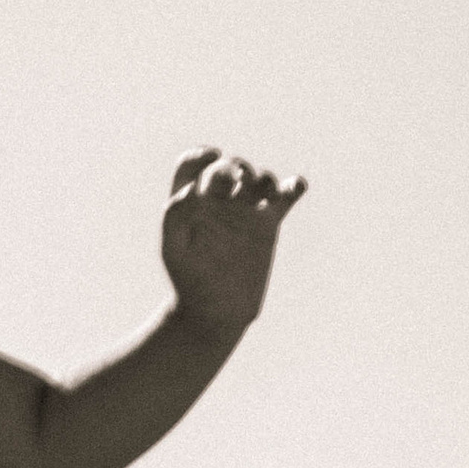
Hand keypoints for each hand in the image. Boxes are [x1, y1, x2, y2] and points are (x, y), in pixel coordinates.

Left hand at [161, 147, 306, 342]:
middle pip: (229, 166)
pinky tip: (295, 186)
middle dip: (233, 166)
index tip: (210, 159)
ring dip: (261, 176)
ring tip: (262, 192)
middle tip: (234, 181)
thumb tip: (191, 191)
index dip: (201, 155)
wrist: (214, 312)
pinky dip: (293, 186)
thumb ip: (176, 216)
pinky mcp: (266, 226)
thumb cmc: (188, 281)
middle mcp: (218, 202)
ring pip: (258, 178)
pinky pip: (283, 198)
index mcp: (190, 202)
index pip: (193, 164)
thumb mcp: (173, 248)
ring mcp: (244, 212)